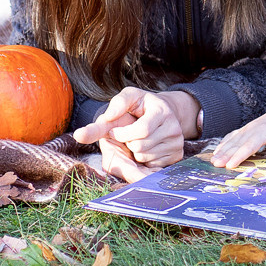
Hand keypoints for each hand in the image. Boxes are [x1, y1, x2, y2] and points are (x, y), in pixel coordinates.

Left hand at [74, 86, 199, 177]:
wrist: (162, 112)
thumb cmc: (139, 107)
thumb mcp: (126, 100)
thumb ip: (110, 110)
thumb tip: (88, 129)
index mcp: (161, 110)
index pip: (140, 131)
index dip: (123, 134)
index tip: (116, 130)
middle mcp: (174, 127)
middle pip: (140, 146)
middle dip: (128, 142)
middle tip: (129, 135)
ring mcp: (177, 143)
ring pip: (145, 157)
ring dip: (135, 151)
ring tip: (138, 140)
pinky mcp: (177, 155)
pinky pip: (153, 166)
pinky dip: (144, 159)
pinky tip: (146, 148)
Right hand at [206, 99, 265, 167]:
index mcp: (263, 130)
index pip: (249, 145)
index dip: (239, 156)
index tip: (230, 165)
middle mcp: (252, 128)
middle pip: (237, 143)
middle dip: (225, 154)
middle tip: (215, 165)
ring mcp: (248, 128)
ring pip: (232, 140)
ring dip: (222, 150)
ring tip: (213, 161)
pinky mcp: (246, 129)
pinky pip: (232, 136)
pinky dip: (224, 144)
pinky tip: (217, 151)